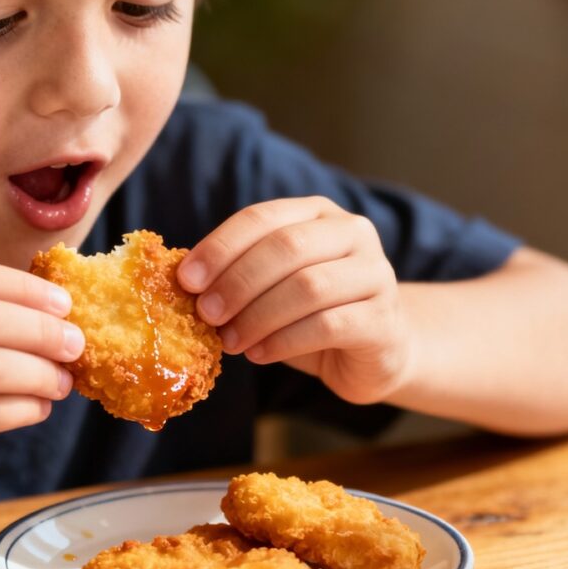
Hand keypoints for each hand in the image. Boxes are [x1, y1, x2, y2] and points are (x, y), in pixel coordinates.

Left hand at [177, 196, 406, 404]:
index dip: (220, 247)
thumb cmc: (312, 315)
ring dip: (258, 316)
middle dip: (237, 282)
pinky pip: (328, 325)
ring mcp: (375, 274)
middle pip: (287, 247)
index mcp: (318, 214)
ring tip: (230, 341)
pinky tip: (259, 354)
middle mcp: (353, 234)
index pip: (262, 218)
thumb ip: (240, 275)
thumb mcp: (274, 286)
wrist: (376, 352)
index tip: (186, 280)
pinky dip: (284, 341)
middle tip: (205, 314)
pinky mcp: (383, 319)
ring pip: (308, 287)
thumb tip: (184, 282)